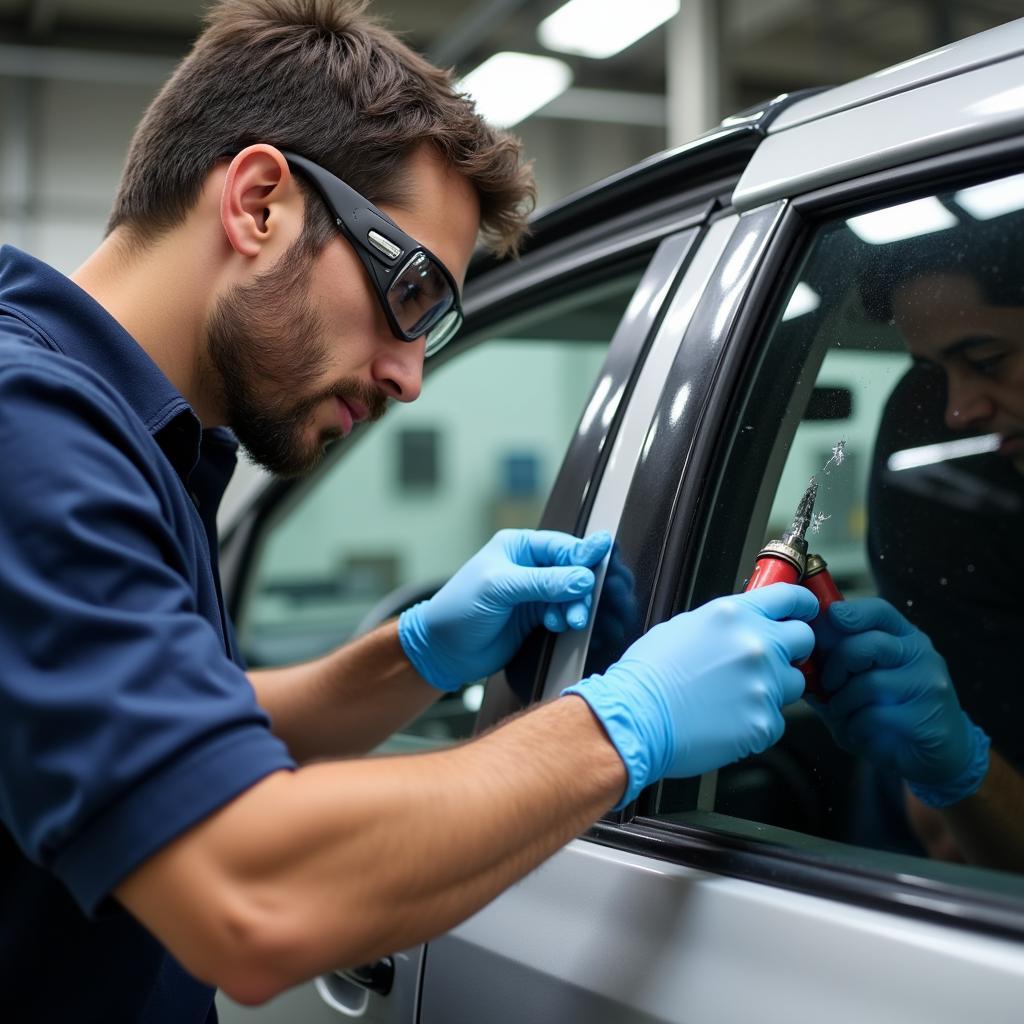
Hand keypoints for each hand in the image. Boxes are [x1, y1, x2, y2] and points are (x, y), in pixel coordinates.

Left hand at [399, 529, 611, 691]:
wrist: (443, 651)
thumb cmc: (459, 609)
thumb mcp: (500, 588)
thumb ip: (544, 582)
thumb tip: (583, 578)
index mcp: (518, 547)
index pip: (560, 546)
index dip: (583, 553)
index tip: (605, 556)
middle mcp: (528, 566)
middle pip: (571, 570)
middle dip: (581, 587)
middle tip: (582, 606)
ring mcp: (533, 592)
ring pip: (570, 593)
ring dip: (575, 606)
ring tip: (573, 620)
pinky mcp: (535, 616)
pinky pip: (563, 612)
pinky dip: (566, 618)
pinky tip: (559, 625)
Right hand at [563, 584, 817, 806]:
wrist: (636, 716)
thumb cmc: (648, 675)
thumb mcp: (685, 627)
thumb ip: (725, 624)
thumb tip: (742, 627)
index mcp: (734, 615)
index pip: (789, 597)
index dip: (803, 604)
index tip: (806, 610)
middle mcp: (756, 644)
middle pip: (804, 639)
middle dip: (791, 649)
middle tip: (770, 659)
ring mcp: (764, 684)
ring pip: (793, 683)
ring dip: (774, 687)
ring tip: (735, 696)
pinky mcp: (764, 721)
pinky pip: (776, 719)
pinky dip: (757, 721)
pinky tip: (728, 718)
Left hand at [814, 599, 989, 804]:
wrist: (936, 755)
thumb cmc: (889, 712)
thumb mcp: (863, 681)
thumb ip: (836, 666)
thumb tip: (797, 655)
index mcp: (904, 638)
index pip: (879, 611)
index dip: (850, 612)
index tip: (829, 620)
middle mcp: (921, 654)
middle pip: (870, 644)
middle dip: (837, 665)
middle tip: (828, 685)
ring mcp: (928, 685)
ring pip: (870, 683)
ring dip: (844, 704)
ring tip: (844, 715)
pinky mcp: (927, 717)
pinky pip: (876, 716)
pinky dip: (856, 727)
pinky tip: (861, 732)